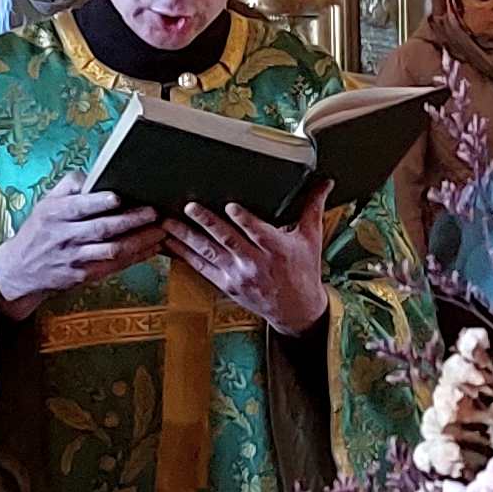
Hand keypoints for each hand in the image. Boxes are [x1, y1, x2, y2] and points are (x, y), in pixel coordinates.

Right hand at [0, 184, 166, 316]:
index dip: (99, 202)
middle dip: (130, 220)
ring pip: (111, 250)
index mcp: (54, 213)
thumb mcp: (46, 202)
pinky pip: (113, 267)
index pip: (78, 206)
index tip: (119, 197)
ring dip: (139, 241)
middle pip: (101, 229)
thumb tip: (96, 173)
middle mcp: (64, 236)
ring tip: (160, 230)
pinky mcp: (82, 276)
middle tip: (154, 212)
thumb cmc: (39, 230)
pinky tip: (151, 248)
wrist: (19, 270)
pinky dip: (135, 258)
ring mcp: (74, 259)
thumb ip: (70, 185)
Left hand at [165, 192, 332, 336]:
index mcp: (277, 249)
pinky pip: (200, 268)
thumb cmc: (304, 270)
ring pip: (208, 253)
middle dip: (207, 223)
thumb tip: (325, 181)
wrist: (297, 310)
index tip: (230, 206)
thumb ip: (312, 207)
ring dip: (186, 237)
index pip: (259, 232)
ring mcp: (238, 275)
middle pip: (228, 240)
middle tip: (189, 206)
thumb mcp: (311, 238)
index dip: (244, 219)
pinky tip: (168, 243)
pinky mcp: (226, 284)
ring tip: (167, 222)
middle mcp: (255, 263)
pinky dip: (183, 255)